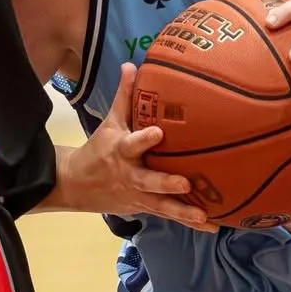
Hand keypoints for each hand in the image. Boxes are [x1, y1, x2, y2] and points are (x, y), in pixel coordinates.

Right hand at [60, 65, 209, 227]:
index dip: (144, 139)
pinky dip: (189, 221)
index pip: (132, 144)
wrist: (78, 185)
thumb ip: (124, 96)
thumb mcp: (110, 123)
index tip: (158, 132)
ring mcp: (139, 195)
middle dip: (166, 183)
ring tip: (204, 215)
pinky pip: (170, 215)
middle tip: (185, 183)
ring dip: (183, 211)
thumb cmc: (100, 149)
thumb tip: (132, 65)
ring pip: (162, 205)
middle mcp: (130, 175)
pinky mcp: (147, 208)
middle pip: (149, 181)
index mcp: (121, 151)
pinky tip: (212, 226)